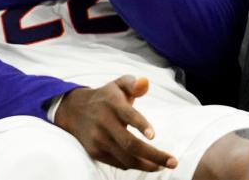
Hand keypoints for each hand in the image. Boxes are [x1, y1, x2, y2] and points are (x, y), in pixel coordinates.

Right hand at [55, 76, 176, 170]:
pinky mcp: (95, 152)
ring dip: (147, 165)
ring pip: (126, 158)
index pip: (127, 115)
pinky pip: (118, 163)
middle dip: (154, 155)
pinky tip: (146, 163)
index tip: (153, 135)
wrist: (74, 110)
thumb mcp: (118, 84)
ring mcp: (99, 140)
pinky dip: (134, 165)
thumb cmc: (106, 97)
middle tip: (173, 162)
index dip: (140, 125)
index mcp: (112, 103)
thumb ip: (133, 82)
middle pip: (130, 144)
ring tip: (162, 166)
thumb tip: (145, 83)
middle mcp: (104, 123)